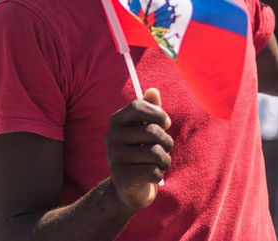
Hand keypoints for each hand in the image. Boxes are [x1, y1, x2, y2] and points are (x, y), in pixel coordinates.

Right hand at [105, 88, 172, 210]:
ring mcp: (114, 157)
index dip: (157, 113)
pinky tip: (153, 175)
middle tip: (166, 148)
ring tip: (161, 162)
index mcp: (116, 121)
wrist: (130, 186)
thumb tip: (153, 91)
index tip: (166, 123)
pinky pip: (153, 171)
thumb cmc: (142, 150)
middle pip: (152, 131)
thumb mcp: (146, 128)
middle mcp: (111, 137)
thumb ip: (151, 109)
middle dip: (167, 141)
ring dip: (165, 160)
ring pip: (155, 153)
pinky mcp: (121, 177)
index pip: (137, 106)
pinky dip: (159, 174)